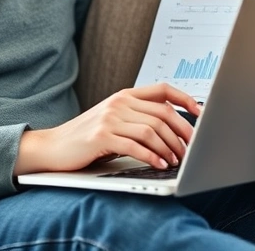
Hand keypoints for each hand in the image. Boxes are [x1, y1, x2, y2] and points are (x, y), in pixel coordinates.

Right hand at [15, 83, 201, 174]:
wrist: (53, 146)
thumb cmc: (86, 137)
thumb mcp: (113, 120)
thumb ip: (137, 117)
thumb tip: (172, 129)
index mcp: (125, 95)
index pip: (163, 90)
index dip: (185, 99)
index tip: (200, 112)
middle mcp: (119, 103)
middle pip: (162, 114)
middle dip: (182, 133)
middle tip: (190, 149)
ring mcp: (109, 118)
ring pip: (152, 131)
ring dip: (168, 148)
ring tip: (175, 161)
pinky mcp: (101, 136)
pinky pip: (135, 146)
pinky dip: (151, 157)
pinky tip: (159, 165)